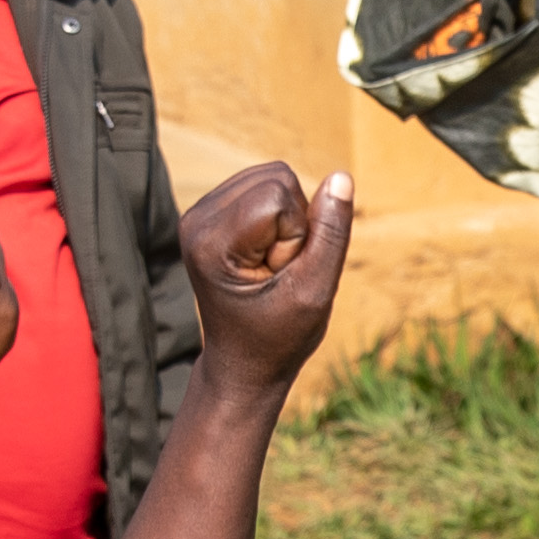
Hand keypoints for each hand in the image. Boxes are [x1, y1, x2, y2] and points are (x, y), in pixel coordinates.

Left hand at [176, 158, 355, 387]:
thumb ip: (330, 235)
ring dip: (289, 219)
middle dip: (294, 223)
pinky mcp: (211, 210)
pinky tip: (266, 255)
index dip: (298, 234)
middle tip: (278, 272)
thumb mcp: (315, 292)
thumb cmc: (279, 338)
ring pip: (274, 176)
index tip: (281, 276)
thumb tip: (341, 177)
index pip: (279, 195)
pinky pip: (265, 184)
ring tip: (273, 266)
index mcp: (211, 242)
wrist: (244, 363)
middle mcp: (196, 220)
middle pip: (277, 177)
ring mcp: (199, 213)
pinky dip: (279, 216)